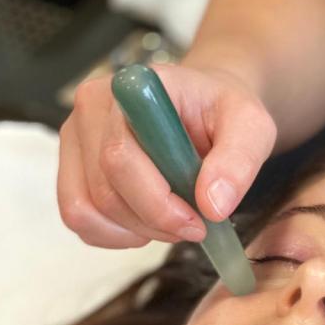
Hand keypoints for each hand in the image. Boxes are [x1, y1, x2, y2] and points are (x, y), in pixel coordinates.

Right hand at [57, 63, 276, 247]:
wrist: (205, 105)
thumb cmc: (222, 112)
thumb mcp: (252, 127)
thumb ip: (238, 162)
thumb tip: (212, 205)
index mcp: (133, 90)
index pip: (120, 158)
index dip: (157, 204)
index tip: (198, 221)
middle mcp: (92, 108)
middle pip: (104, 191)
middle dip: (154, 223)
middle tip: (194, 226)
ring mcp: (76, 138)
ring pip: (87, 210)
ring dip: (135, 232)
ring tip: (173, 222)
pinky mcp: (73, 166)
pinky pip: (79, 218)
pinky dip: (115, 234)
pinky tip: (146, 222)